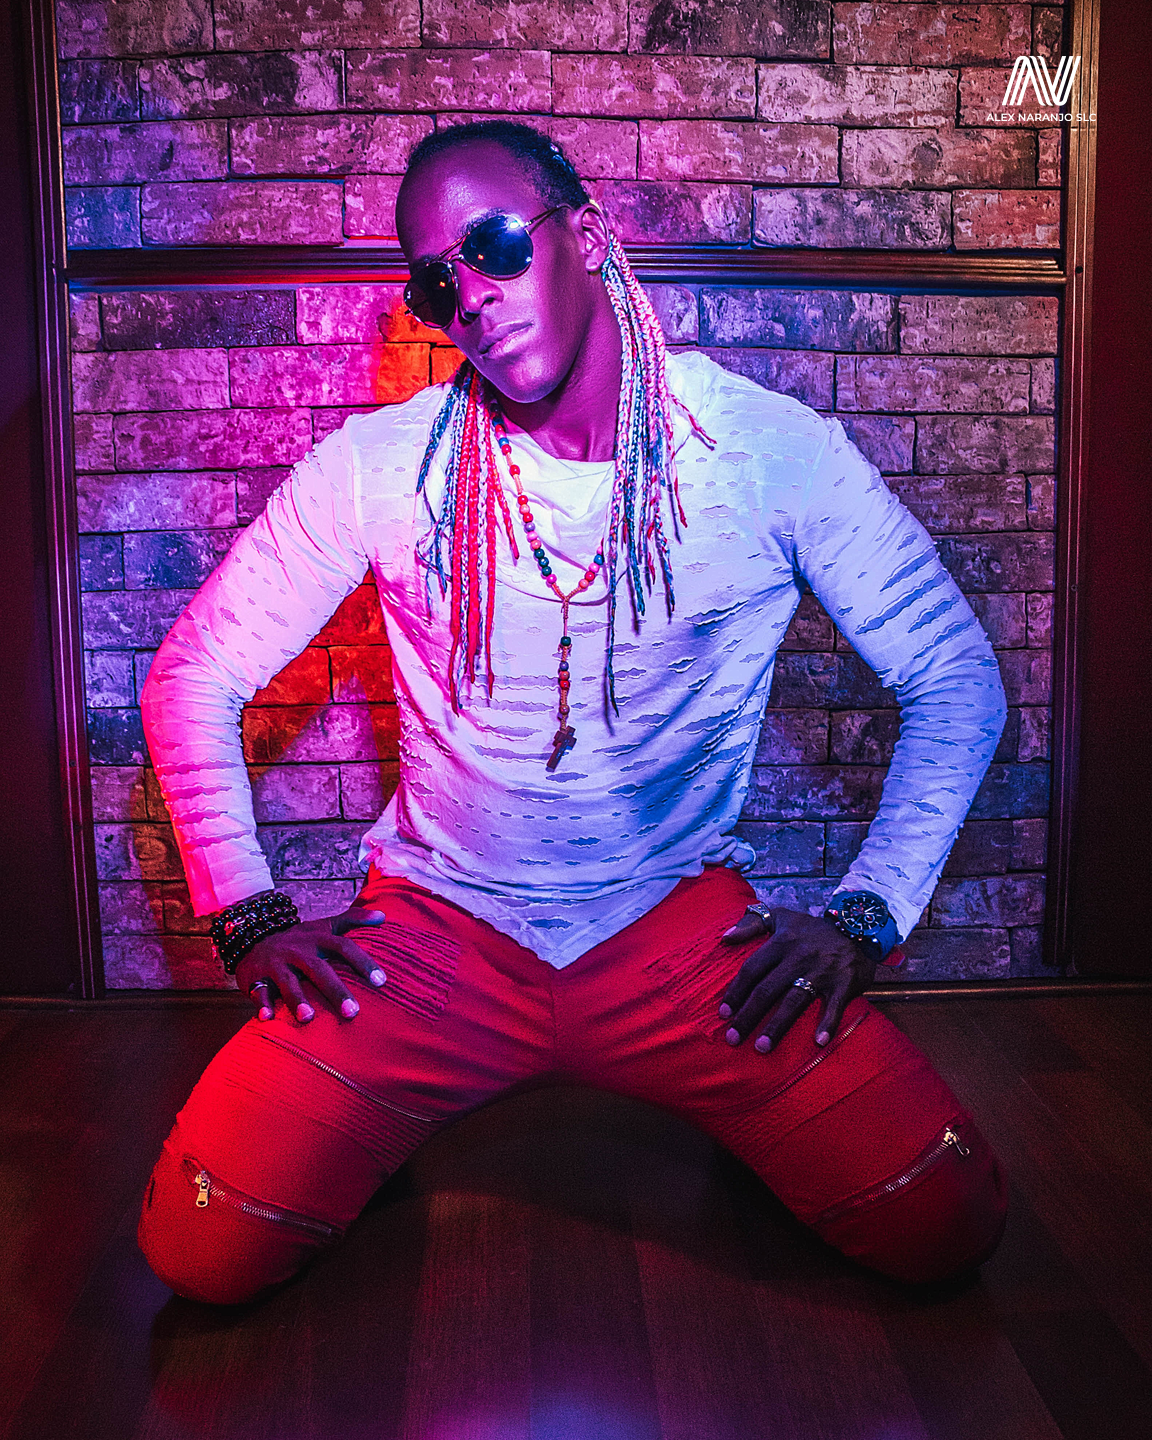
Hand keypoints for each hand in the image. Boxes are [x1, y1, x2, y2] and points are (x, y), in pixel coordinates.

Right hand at [234, 905, 387, 1023]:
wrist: (252, 936)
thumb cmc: (299, 939)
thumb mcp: (324, 926)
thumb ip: (353, 919)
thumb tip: (383, 916)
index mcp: (317, 939)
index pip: (343, 947)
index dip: (362, 962)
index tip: (381, 982)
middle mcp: (298, 950)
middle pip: (318, 969)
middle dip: (335, 990)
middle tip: (353, 1012)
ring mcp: (276, 964)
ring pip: (287, 981)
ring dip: (297, 999)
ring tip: (308, 1018)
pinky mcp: (256, 977)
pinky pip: (258, 991)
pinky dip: (261, 1004)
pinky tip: (267, 1018)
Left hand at [717, 905, 876, 1052]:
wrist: (856, 929)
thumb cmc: (810, 929)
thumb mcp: (781, 916)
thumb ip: (751, 923)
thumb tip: (725, 937)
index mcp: (782, 941)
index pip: (752, 969)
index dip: (736, 992)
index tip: (723, 1014)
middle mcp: (799, 956)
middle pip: (768, 989)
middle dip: (748, 1015)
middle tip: (733, 1038)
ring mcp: (822, 971)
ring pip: (795, 1001)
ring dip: (777, 1026)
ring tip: (761, 1047)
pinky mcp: (845, 982)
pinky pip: (835, 1006)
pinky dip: (828, 1024)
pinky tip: (818, 1042)